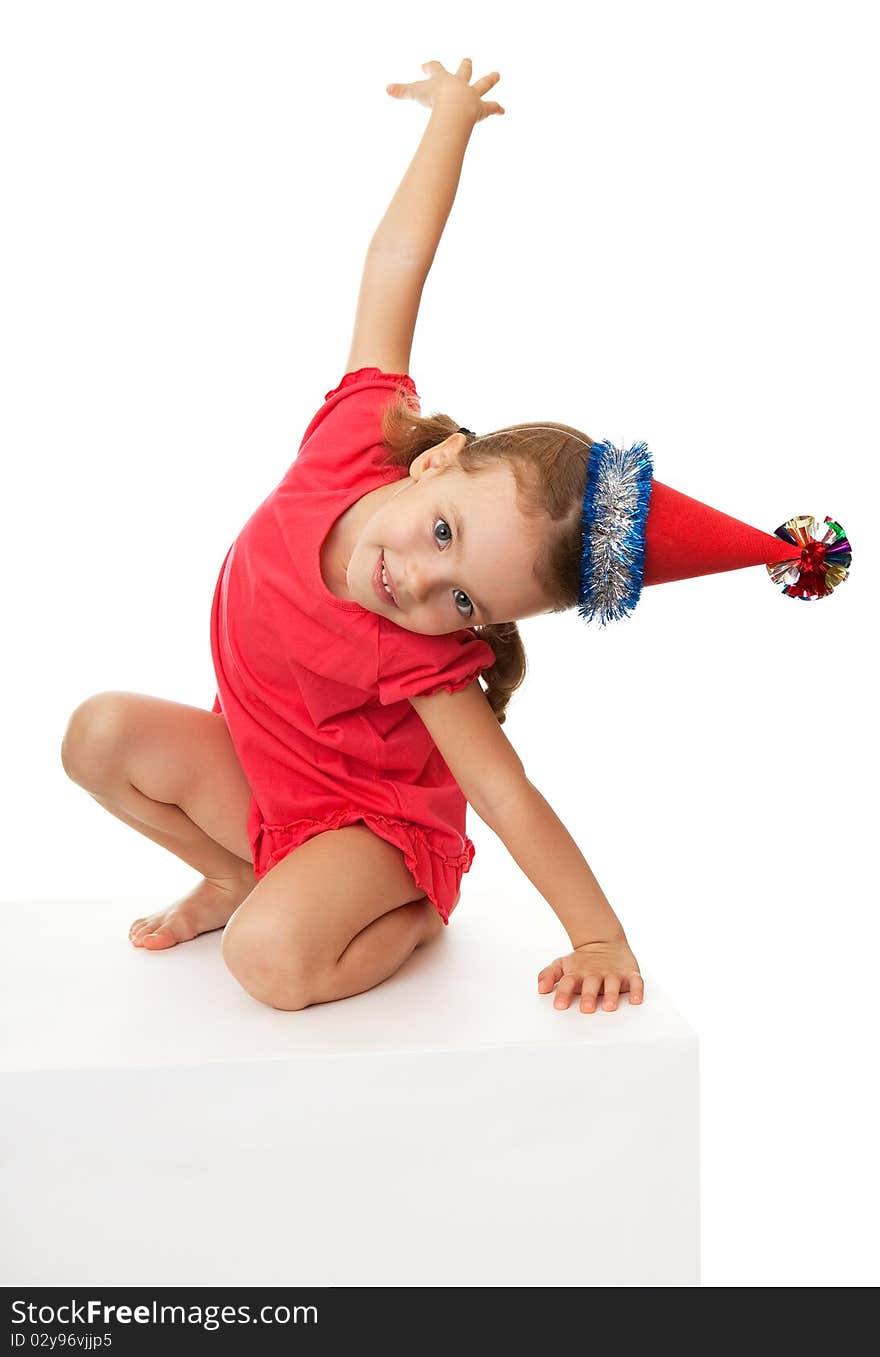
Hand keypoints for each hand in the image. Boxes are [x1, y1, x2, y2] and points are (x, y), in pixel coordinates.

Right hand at [386, 57, 504, 124]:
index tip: (425, 66)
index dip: (430, 67)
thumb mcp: (415, 93)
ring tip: (498, 75)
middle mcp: (459, 84)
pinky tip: (503, 111)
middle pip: (464, 71)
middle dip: (465, 66)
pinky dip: (497, 109)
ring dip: (490, 79)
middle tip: (468, 59)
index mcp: (443, 79)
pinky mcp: (480, 108)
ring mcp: (471, 95)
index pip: (436, 68)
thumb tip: (386, 89)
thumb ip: (401, 91)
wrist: (453, 105)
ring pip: (483, 84)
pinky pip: (491, 108)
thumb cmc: (434, 99)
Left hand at [538, 936, 644, 1013]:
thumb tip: (541, 988)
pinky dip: (637, 990)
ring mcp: (613, 973)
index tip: (559, 1005)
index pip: (568, 983)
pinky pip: (635, 981)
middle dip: (588, 996)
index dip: (563, 994)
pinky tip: (636, 999)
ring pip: (613, 984)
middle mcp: (595, 973)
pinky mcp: (629, 973)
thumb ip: (549, 975)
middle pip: (591, 984)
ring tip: (609, 1006)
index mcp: (577, 973)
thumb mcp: (562, 965)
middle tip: (586, 1008)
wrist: (603, 940)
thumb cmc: (582, 961)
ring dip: (611, 994)